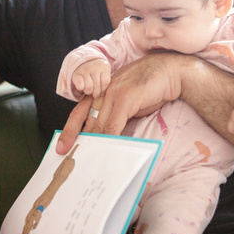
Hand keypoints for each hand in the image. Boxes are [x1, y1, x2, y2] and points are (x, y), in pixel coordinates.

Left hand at [57, 53, 187, 153]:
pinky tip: (109, 151)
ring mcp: (114, 92)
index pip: (79, 112)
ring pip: (99, 124)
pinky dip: (111, 139)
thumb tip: (109, 135)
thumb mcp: (130, 100)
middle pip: (85, 121)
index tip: (62, 147)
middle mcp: (104, 90)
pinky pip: (114, 124)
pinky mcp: (126, 97)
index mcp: (103, 90)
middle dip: (79, 142)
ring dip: (94, 144)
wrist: (171, 71)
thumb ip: (117, 114)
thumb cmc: (153, 86)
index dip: (69, 130)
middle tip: (71, 160)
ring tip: (89, 161)